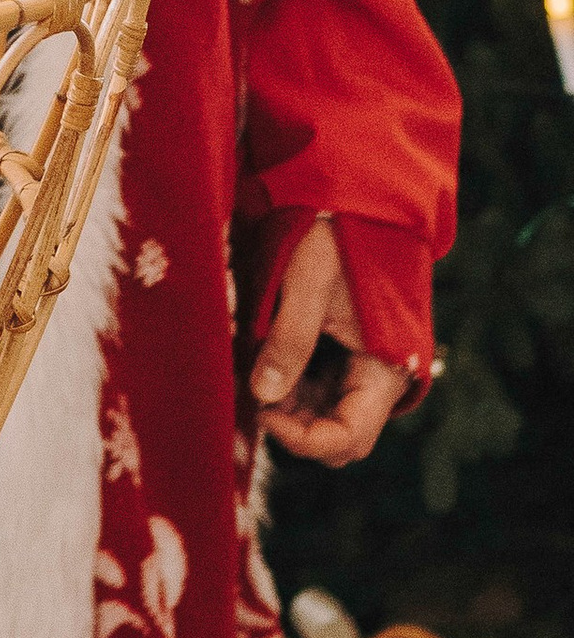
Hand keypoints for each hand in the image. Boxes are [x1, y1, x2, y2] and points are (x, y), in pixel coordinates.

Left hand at [250, 217, 409, 464]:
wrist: (362, 198)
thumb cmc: (338, 234)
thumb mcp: (307, 284)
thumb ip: (288, 342)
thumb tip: (263, 396)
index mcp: (386, 368)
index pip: (349, 435)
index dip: (304, 438)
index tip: (262, 412)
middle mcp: (382, 377)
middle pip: (340, 433)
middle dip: (295, 424)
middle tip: (251, 393)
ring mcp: (366, 366)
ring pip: (328, 412)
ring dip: (290, 403)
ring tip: (251, 371)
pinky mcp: (350, 351)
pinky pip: (323, 385)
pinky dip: (293, 381)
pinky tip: (264, 358)